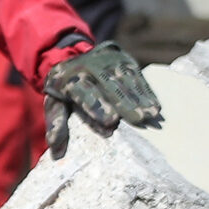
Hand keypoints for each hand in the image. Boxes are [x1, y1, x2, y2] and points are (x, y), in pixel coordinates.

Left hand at [42, 42, 159, 155]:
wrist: (72, 56)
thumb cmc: (64, 89)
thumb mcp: (54, 103)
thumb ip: (56, 124)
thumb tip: (56, 152)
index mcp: (68, 78)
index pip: (83, 92)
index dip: (97, 105)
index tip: (111, 121)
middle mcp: (88, 66)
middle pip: (109, 85)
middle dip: (125, 102)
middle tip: (139, 119)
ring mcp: (108, 61)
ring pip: (126, 79)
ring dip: (140, 97)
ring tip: (151, 115)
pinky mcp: (123, 60)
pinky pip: (137, 75)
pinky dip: (147, 91)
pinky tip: (155, 106)